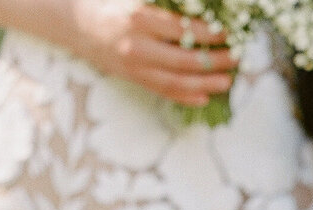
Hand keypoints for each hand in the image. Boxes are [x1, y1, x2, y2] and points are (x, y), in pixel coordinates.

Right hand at [66, 1, 234, 106]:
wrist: (76, 24)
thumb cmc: (110, 3)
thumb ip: (165, 6)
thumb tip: (197, 8)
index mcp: (139, 18)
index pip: (182, 29)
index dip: (208, 33)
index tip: (227, 32)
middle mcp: (137, 46)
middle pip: (185, 60)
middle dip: (214, 60)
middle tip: (236, 58)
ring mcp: (135, 67)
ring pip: (177, 81)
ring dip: (206, 84)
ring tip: (227, 81)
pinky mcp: (134, 79)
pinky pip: (164, 92)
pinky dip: (186, 97)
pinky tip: (204, 97)